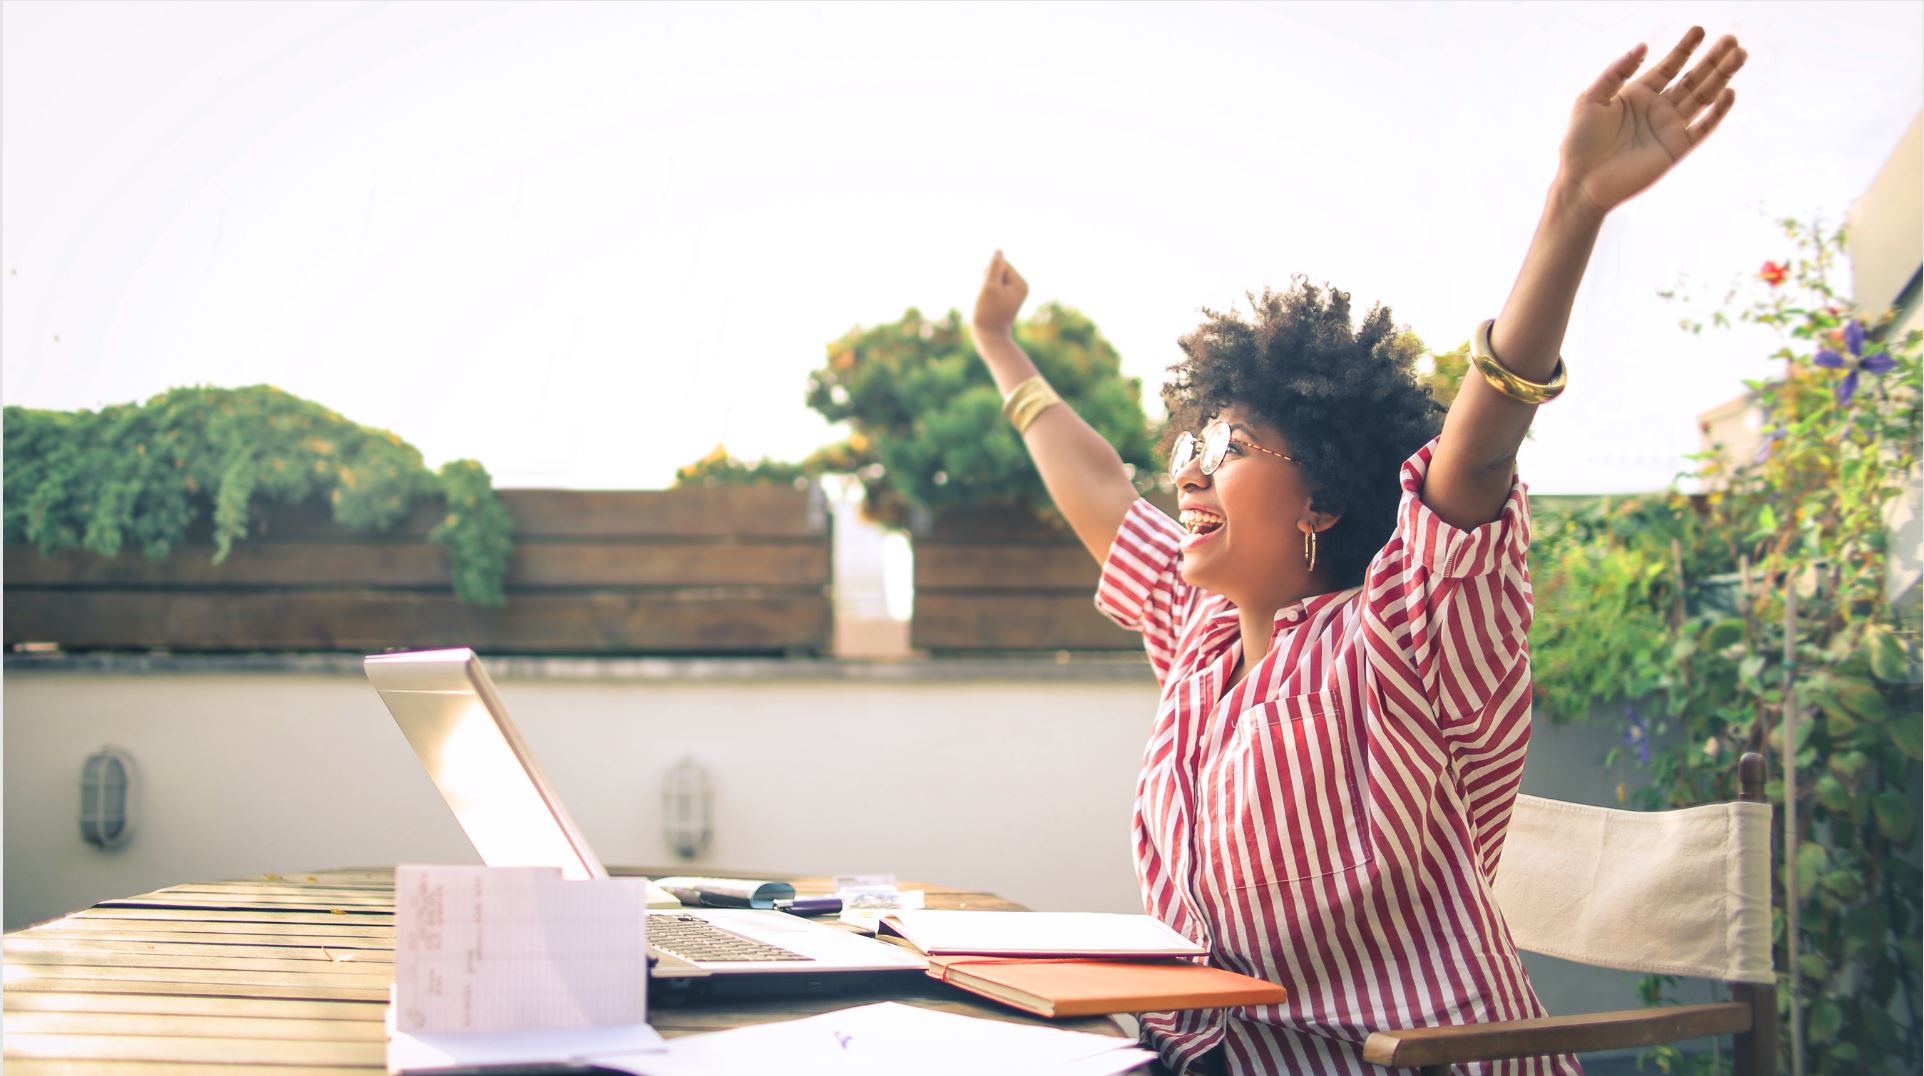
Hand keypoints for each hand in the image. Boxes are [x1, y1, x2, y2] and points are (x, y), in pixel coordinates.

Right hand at [972, 250, 1028, 336]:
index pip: (1001, 265)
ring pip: (993, 278)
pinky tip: (989, 305)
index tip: (991, 294)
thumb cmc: (988, 313)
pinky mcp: (1006, 297)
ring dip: (986, 287)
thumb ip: (994, 267)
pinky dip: (986, 293)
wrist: (989, 337)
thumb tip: (999, 251)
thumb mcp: (989, 287)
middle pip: (999, 270)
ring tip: (988, 303)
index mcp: (1021, 284)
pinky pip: (992, 286)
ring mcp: (1014, 292)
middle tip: (989, 300)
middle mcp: (1021, 286)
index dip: (989, 276)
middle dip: (988, 281)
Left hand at [1559, 27, 1745, 214]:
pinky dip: (1717, 112)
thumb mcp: (1591, 98)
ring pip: (1702, 97)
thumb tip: (1643, 45)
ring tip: (1739, 54)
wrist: (1581, 182)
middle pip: (1692, 78)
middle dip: (1712, 59)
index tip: (1699, 29)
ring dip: (1721, 77)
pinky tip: (1729, 92)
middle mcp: (1657, 108)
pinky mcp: (1676, 148)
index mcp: (1638, 94)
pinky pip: (1702, 128)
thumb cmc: (1579, 142)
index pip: (1669, 66)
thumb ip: (1616, 72)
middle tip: (1731, 39)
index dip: (1685, 48)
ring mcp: (1669, 128)